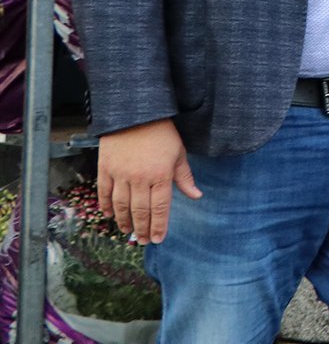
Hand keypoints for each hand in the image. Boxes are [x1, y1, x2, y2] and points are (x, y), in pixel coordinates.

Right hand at [96, 119, 201, 243]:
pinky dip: (106, 205)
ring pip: (121, 205)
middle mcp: (140, 178)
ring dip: (123, 221)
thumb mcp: (179, 154)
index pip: (160, 208)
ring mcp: (121, 174)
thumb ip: (185, 178)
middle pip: (140, 211)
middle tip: (142, 241)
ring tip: (127, 231)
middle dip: (142, 228)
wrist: (135, 114)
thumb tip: (196, 196)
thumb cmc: (162, 134)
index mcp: (161, 175)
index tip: (157, 239)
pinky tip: (109, 214)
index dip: (159, 226)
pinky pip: (104, 192)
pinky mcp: (105, 168)